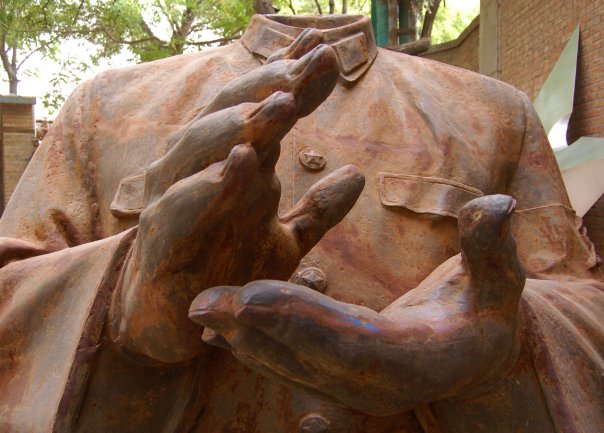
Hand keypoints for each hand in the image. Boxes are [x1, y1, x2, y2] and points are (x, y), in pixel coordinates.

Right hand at [109, 33, 364, 363]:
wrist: (173, 319)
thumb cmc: (224, 268)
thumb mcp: (285, 242)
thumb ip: (317, 212)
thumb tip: (357, 175)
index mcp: (231, 163)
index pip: (261, 109)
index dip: (295, 79)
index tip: (330, 51)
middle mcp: (200, 167)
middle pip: (234, 112)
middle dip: (276, 84)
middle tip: (318, 61)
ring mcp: (173, 194)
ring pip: (201, 144)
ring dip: (244, 122)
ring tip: (286, 102)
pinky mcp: (157, 233)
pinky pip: (180, 202)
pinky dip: (211, 182)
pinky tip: (242, 161)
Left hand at [190, 195, 525, 414]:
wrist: (479, 351)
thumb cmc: (490, 311)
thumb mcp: (500, 278)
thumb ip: (492, 247)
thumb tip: (497, 206)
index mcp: (415, 360)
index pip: (349, 344)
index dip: (300, 320)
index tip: (250, 296)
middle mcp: (378, 384)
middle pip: (307, 359)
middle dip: (254, 330)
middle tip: (201, 304)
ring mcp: (355, 388)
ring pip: (290, 365)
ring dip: (243, 339)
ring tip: (201, 310)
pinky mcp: (340, 379)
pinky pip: (291, 364)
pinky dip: (256, 345)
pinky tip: (223, 328)